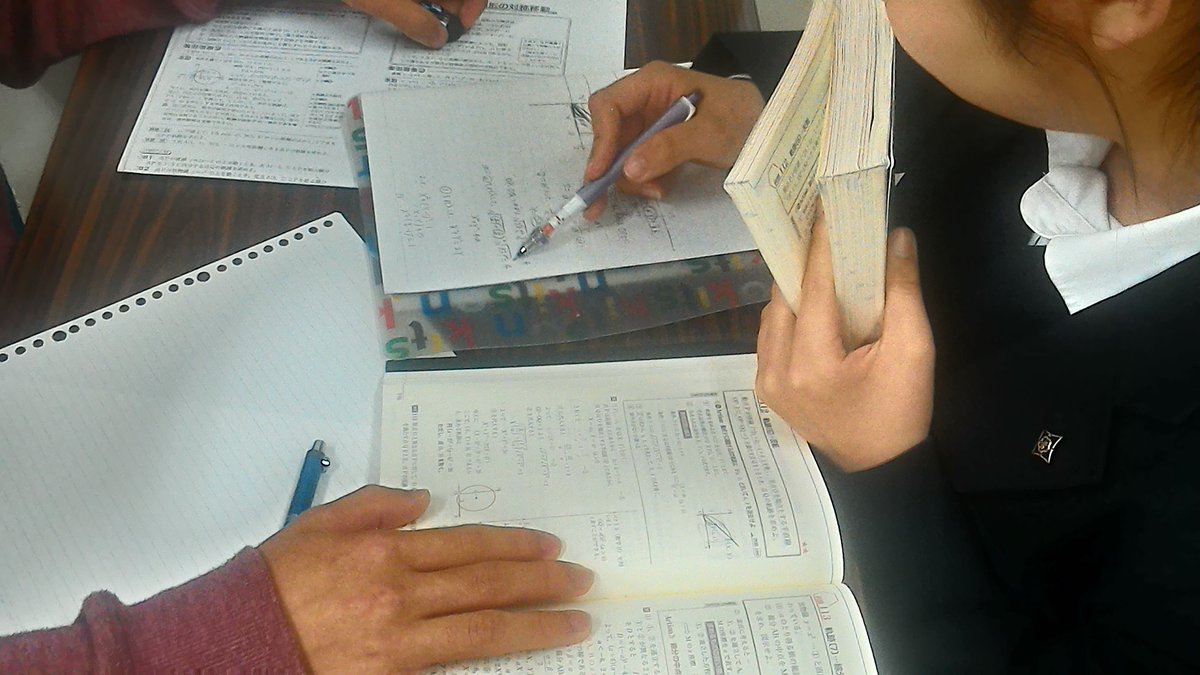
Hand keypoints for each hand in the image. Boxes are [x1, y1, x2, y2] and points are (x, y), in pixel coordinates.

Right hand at [259, 486, 592, 672]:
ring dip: (537, 623)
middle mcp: (400, 592)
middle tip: (581, 580)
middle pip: (488, 584)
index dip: (515, 546)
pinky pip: (453, 665)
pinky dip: (490, 660)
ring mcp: (399, 639)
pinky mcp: (392, 674)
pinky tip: (520, 656)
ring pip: (484, 628)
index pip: (469, 545)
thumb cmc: (271, 585)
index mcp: (385, 550)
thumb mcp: (317, 523)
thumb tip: (424, 500)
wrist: (232, 642)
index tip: (550, 547)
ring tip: (577, 620)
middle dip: (543, 581)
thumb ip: (374, 505)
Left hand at [342, 0, 487, 47]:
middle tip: (436, 31)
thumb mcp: (384, 0)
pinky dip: (415, 1)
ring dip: (430, 7)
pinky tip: (401, 8)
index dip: (474, 5)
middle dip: (449, 10)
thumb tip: (437, 37)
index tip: (460, 24)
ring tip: (415, 22)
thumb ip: (413, 20)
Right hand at [583, 61, 764, 218]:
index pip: (608, 106)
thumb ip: (669, 148)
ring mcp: (648, 122)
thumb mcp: (709, 133)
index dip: (601, 139)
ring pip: (619, 154)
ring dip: (631, 178)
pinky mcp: (655, 142)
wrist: (764, 125)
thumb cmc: (741, 117)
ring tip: (657, 191)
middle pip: (609, 134)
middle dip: (609, 168)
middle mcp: (643, 100)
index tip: (600, 173)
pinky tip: (661, 187)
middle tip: (600, 204)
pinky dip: (643, 179)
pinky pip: (636, 162)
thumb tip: (630, 169)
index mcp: (652, 82)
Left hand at [755, 216, 934, 470]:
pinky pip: (773, 336)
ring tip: (824, 262)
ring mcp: (767, 381)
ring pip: (774, 314)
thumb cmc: (900, 412)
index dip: (821, 244)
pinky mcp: (767, 387)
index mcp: (811, 363)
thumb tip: (896, 238)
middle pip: (786, 297)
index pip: (813, 286)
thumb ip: (903, 291)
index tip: (826, 207)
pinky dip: (792, 314)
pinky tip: (815, 302)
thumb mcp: (914, 351)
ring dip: (798, 289)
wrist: (880, 468)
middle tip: (827, 230)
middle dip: (807, 264)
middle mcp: (777, 369)